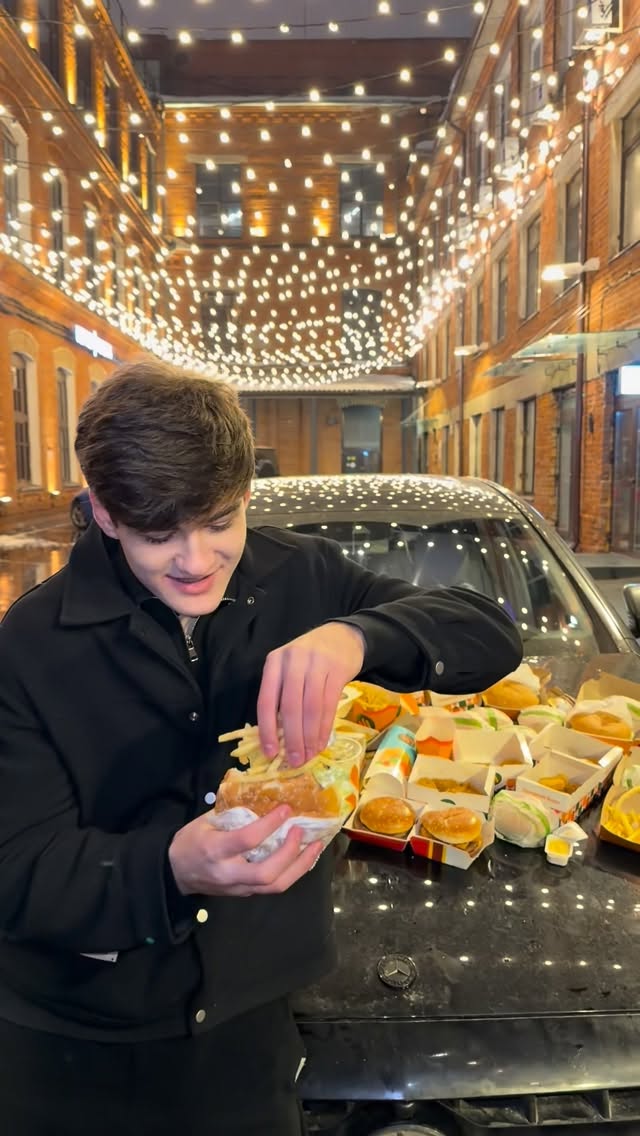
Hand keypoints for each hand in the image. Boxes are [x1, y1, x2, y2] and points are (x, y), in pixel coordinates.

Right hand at [169, 807, 322, 897]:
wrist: (175, 873)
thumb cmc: (191, 841)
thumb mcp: (205, 820)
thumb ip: (233, 811)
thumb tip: (263, 793)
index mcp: (215, 850)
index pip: (247, 840)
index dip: (270, 824)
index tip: (286, 809)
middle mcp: (228, 873)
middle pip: (266, 873)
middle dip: (290, 852)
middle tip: (300, 830)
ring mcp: (238, 887)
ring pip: (275, 886)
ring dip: (300, 866)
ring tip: (315, 846)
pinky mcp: (246, 894)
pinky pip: (273, 887)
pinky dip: (293, 872)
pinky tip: (303, 857)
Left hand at [257, 622, 365, 765]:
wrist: (343, 636)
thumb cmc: (310, 659)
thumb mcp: (289, 668)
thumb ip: (281, 695)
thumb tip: (278, 738)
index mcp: (274, 662)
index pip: (266, 700)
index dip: (267, 730)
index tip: (271, 752)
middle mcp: (293, 661)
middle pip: (290, 707)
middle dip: (292, 738)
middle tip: (295, 760)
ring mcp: (316, 664)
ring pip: (311, 708)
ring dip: (309, 737)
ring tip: (309, 755)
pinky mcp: (337, 670)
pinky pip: (329, 705)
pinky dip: (324, 727)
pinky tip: (322, 742)